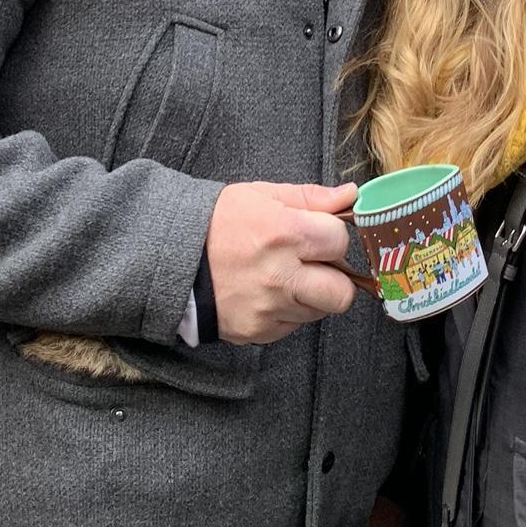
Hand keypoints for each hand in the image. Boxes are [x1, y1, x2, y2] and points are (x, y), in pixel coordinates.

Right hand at [207, 181, 363, 344]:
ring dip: (312, 295)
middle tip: (316, 264)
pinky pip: (292, 326)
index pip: (340, 242)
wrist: (174, 258)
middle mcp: (279, 275)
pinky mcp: (257, 331)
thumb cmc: (219, 222)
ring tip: (287, 277)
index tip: (318, 235)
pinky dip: (287, 311)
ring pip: (319, 311)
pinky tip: (268, 292)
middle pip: (341, 292)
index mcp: (283, 233)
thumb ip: (312, 197)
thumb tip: (350, 195)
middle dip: (336, 277)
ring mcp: (268, 308)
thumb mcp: (263, 195)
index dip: (332, 236)